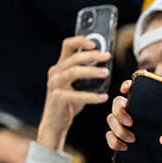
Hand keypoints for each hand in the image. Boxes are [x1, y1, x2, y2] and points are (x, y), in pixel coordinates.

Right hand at [38, 36, 110, 150]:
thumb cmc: (69, 101)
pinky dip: (91, 96)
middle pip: (73, 58)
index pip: (67, 46)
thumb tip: (106, 62)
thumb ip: (86, 72)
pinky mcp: (57, 98)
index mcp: (60, 66)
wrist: (56, 122)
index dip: (80, 41)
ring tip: (106, 73)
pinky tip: (103, 97)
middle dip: (91, 55)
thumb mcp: (77, 84)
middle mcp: (55, 72)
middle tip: (107, 56)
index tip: (95, 43)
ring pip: (73, 72)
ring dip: (91, 71)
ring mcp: (54, 85)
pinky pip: (76, 95)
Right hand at [105, 78, 161, 162]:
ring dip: (117, 128)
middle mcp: (137, 117)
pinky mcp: (123, 143)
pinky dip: (113, 141)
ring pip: (111, 119)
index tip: (126, 89)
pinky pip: (110, 137)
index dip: (128, 85)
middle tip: (131, 122)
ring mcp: (128, 130)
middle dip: (119, 110)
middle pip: (118, 104)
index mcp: (151, 112)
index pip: (136, 92)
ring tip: (132, 139)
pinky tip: (124, 147)